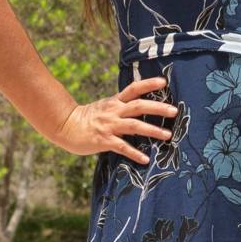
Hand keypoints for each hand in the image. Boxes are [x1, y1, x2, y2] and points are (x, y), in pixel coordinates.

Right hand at [53, 77, 178, 160]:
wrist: (66, 126)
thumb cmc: (88, 118)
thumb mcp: (106, 106)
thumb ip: (121, 106)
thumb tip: (141, 106)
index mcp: (115, 101)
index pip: (133, 89)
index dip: (148, 84)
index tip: (164, 82)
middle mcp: (114, 111)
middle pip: (139, 106)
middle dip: (158, 108)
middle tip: (174, 111)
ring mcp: (109, 125)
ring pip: (134, 126)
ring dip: (152, 130)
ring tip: (168, 135)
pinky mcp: (104, 140)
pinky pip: (122, 147)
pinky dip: (135, 153)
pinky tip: (146, 159)